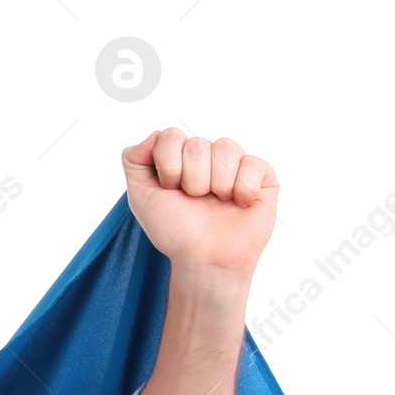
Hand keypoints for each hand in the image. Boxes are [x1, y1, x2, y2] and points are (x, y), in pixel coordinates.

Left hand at [121, 128, 278, 280]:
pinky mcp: (261, 175)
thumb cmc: (175, 231)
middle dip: (191, 181)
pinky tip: (238, 205)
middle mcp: (207, 156)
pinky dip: (242, 190)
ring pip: (225, 148)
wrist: (205, 260)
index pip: (170, 136)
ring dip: (216, 185)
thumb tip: (153, 134)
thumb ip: (133, 160)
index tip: (170, 191)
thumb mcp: (140, 197)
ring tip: (217, 203)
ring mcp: (234, 163)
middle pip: (196, 145)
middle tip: (196, 202)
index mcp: (180, 157)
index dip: (168, 168)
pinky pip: (251, 163)